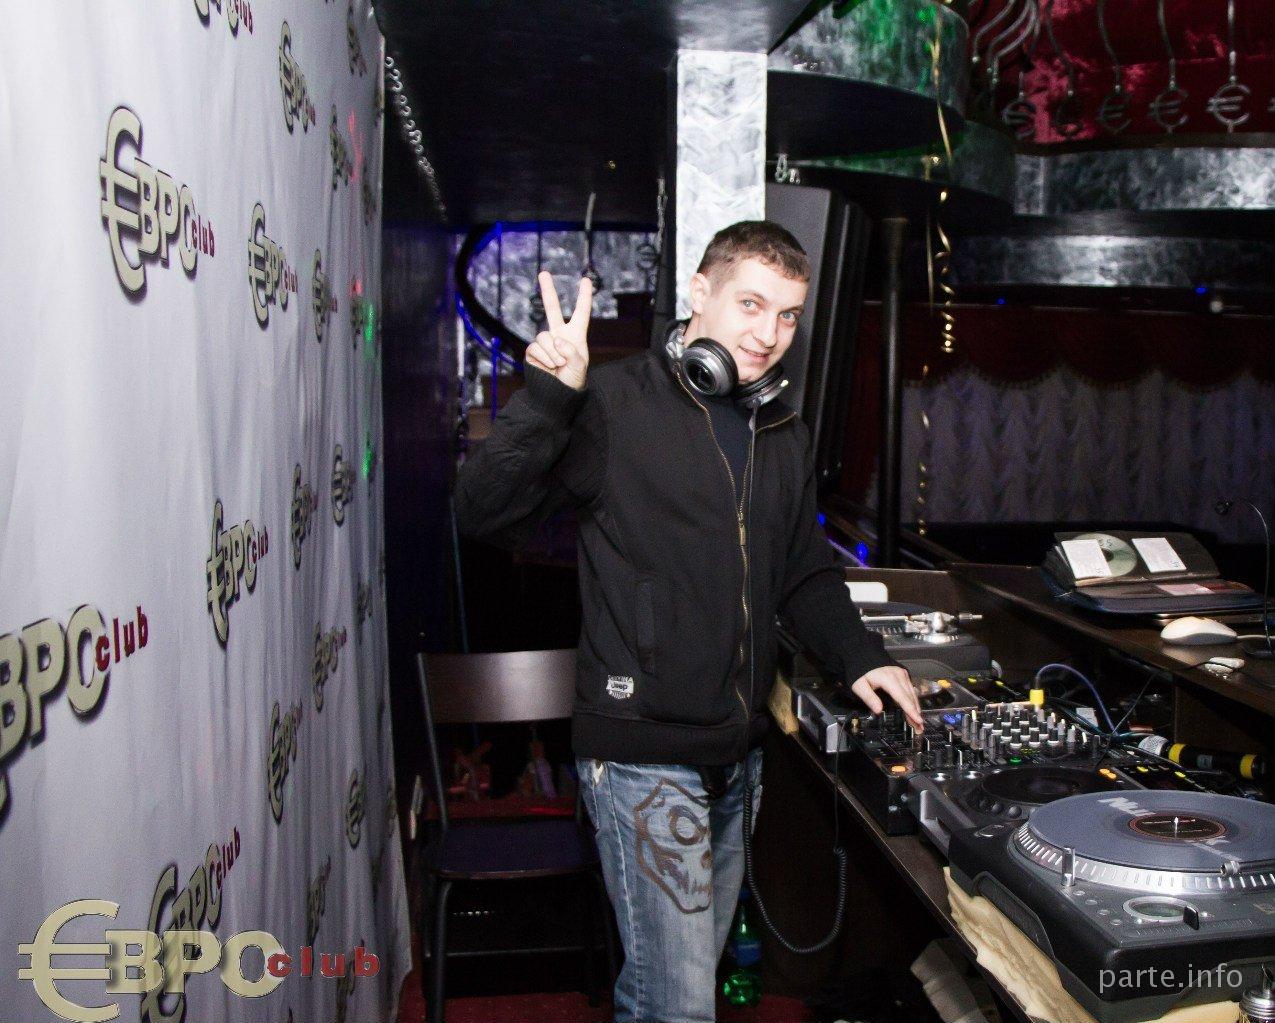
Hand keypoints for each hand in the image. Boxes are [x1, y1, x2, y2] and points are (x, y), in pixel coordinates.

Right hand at [524, 270, 591, 390]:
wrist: (555, 394)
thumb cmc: (572, 380)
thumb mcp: (579, 365)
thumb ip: (571, 351)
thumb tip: (555, 340)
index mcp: (575, 335)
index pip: (581, 312)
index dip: (584, 296)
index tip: (586, 280)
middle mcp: (559, 335)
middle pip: (552, 308)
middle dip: (548, 291)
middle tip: (544, 273)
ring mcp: (545, 342)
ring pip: (544, 336)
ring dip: (552, 353)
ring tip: (558, 365)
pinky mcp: (533, 351)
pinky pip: (536, 348)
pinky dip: (544, 358)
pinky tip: (548, 367)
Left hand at [849, 665, 923, 731]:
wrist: (863, 655)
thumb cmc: (860, 671)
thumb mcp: (859, 685)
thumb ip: (869, 698)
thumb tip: (878, 710)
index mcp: (888, 679)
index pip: (902, 698)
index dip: (910, 710)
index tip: (918, 720)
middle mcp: (898, 675)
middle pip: (910, 698)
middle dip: (916, 714)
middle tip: (920, 727)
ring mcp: (902, 674)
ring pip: (912, 694)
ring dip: (916, 708)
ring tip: (919, 722)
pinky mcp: (902, 674)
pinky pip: (911, 689)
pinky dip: (914, 701)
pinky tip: (915, 709)